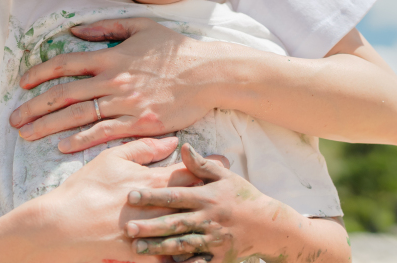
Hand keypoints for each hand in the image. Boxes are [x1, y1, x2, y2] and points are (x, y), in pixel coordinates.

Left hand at [9, 18, 229, 151]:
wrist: (209, 73)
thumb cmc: (177, 49)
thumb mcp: (142, 27)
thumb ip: (107, 27)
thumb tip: (75, 32)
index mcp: (112, 55)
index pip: (66, 63)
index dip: (40, 73)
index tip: (22, 83)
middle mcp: (114, 80)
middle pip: (64, 94)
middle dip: (34, 107)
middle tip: (14, 119)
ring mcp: (126, 103)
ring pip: (78, 116)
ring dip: (49, 126)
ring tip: (27, 135)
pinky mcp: (140, 123)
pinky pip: (104, 132)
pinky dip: (80, 139)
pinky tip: (62, 146)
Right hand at [18, 137, 228, 262]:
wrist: (57, 224)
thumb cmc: (82, 188)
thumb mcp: (110, 159)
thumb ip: (142, 148)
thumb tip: (171, 141)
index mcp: (145, 180)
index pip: (183, 172)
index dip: (206, 168)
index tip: (225, 163)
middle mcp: (150, 205)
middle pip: (190, 200)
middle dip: (213, 196)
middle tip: (235, 192)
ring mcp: (145, 231)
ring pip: (183, 230)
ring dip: (206, 227)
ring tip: (226, 225)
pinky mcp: (136, 255)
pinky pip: (165, 259)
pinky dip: (184, 260)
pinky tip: (201, 259)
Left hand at [123, 144, 284, 262]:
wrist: (269, 226)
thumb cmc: (243, 197)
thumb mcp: (225, 176)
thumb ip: (201, 164)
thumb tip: (183, 146)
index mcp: (207, 197)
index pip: (176, 196)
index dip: (153, 196)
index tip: (131, 195)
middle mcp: (208, 219)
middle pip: (175, 222)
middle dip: (150, 225)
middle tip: (127, 227)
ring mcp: (213, 240)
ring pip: (182, 245)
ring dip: (159, 247)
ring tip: (137, 248)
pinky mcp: (218, 258)